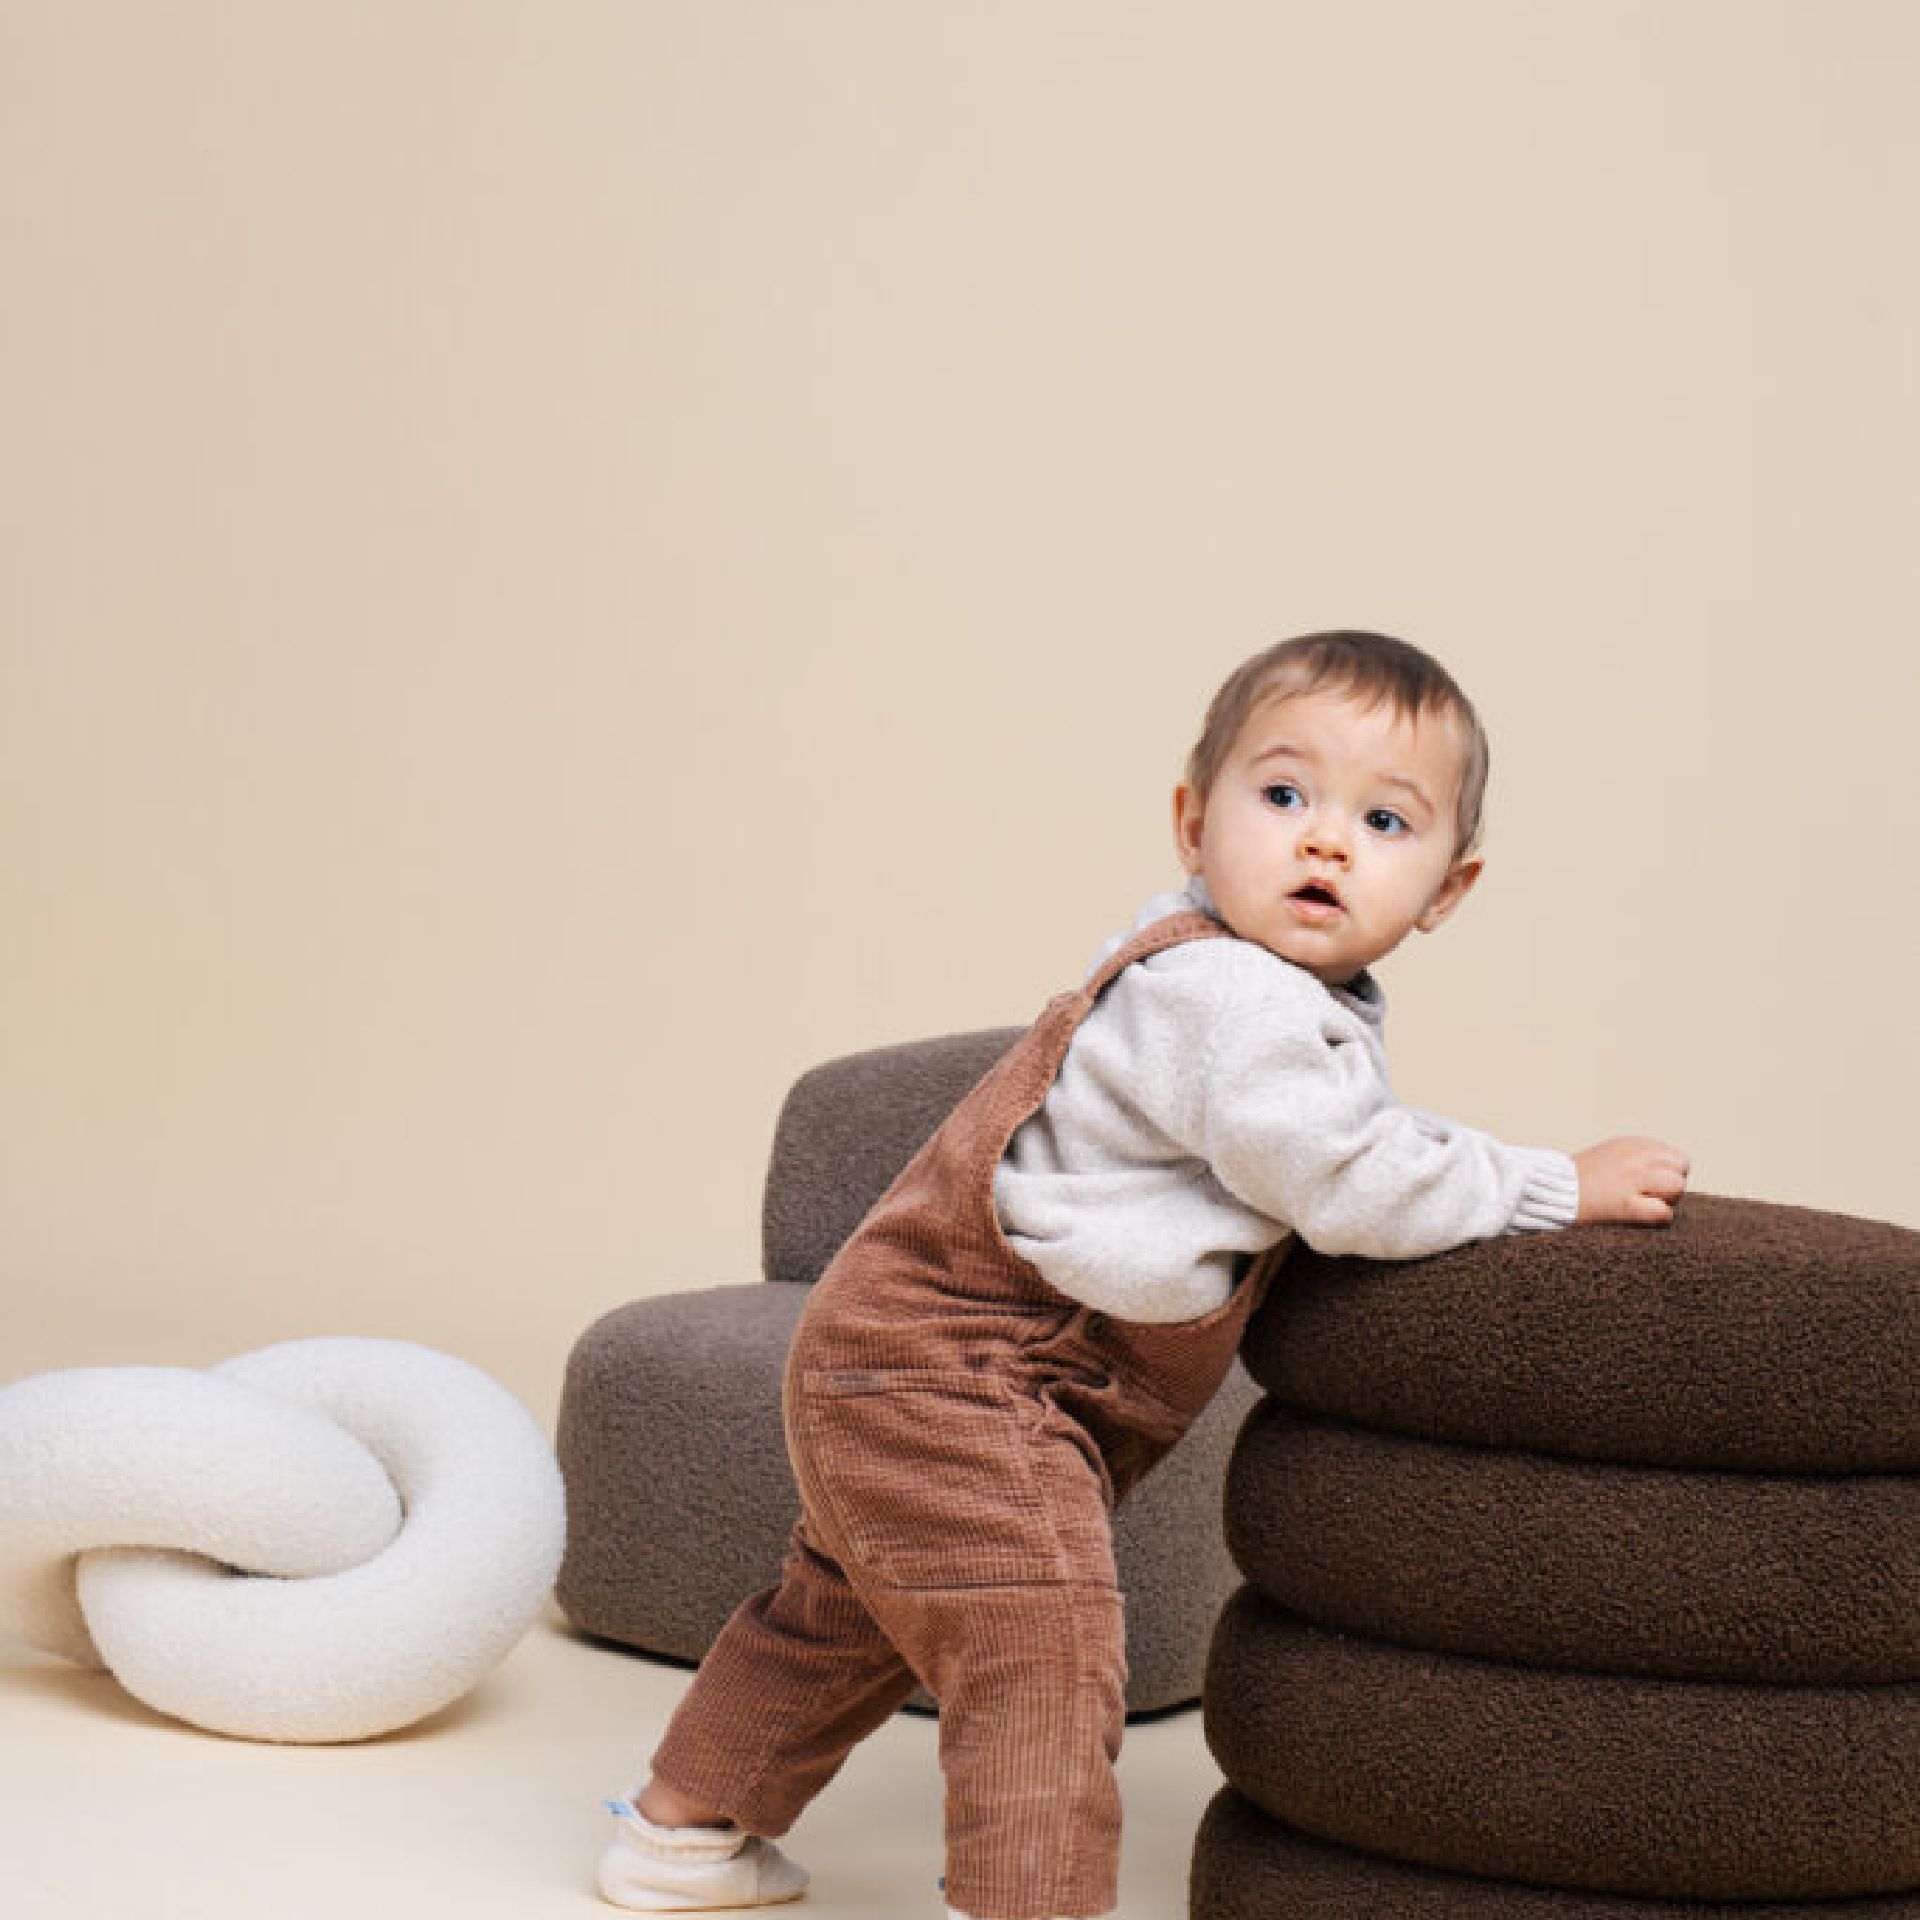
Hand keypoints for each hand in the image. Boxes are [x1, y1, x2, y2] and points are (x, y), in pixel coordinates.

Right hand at [1573, 1136, 1690, 1225]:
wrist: (1550, 1191)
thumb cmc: (1576, 1179)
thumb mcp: (1610, 1155)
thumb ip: (1637, 1158)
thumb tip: (1665, 1172)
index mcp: (1632, 1144)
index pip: (1675, 1157)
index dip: (1668, 1173)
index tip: (1651, 1184)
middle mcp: (1635, 1157)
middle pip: (1681, 1169)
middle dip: (1671, 1184)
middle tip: (1651, 1196)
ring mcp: (1632, 1179)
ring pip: (1677, 1187)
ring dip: (1667, 1200)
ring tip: (1645, 1205)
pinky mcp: (1627, 1204)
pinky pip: (1663, 1212)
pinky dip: (1657, 1218)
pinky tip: (1640, 1218)